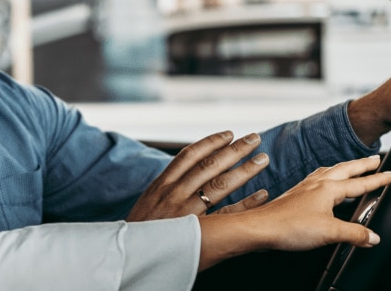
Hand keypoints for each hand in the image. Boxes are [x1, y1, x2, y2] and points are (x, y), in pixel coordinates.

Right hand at [126, 131, 270, 221]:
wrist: (128, 257)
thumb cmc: (140, 231)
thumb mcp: (148, 202)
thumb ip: (167, 186)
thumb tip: (187, 172)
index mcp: (162, 184)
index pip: (190, 155)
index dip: (211, 142)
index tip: (229, 133)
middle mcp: (174, 193)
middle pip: (209, 165)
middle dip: (234, 149)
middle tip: (254, 138)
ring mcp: (186, 212)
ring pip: (220, 184)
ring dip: (245, 169)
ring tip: (262, 159)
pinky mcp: (197, 231)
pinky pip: (228, 215)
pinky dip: (247, 203)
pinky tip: (263, 194)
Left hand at [196, 156, 390, 270]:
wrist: (261, 228)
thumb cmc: (290, 227)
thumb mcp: (331, 232)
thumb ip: (355, 234)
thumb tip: (374, 237)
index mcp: (329, 188)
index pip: (360, 183)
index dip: (378, 179)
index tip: (390, 174)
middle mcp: (317, 183)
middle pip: (345, 169)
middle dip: (362, 164)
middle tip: (375, 159)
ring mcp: (304, 187)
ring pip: (329, 171)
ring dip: (344, 168)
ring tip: (351, 167)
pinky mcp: (295, 195)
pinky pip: (316, 179)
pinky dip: (326, 176)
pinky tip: (322, 184)